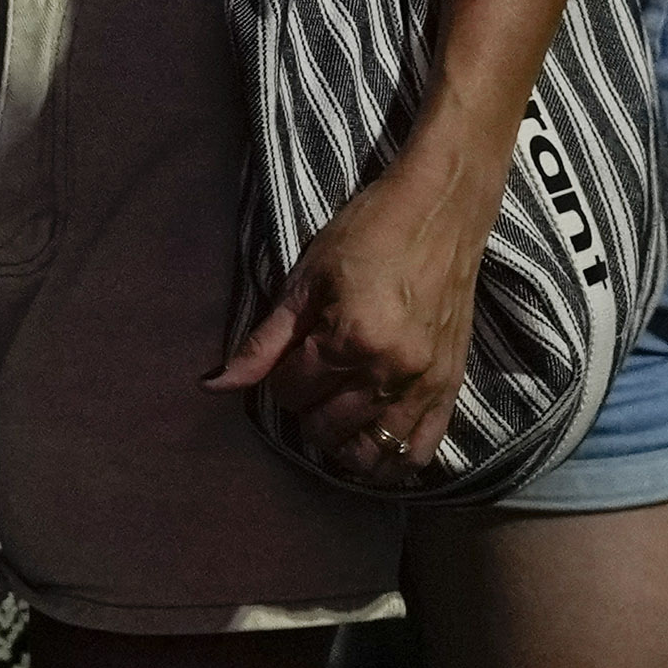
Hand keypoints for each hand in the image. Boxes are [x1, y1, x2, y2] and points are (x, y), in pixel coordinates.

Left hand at [210, 153, 484, 486]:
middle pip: (327, 426)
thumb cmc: (369, 232)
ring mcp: (428, 383)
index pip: (292, 391)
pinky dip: (393, 458)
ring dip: (344, 442)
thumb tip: (214, 385)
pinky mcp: (453, 386)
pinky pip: (422, 449)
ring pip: (373, 451)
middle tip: (311, 377)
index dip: (279, 378)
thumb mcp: (305, 280)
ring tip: (334, 416)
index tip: (289, 355)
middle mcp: (393, 370)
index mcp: (353, 338)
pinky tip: (371, 443)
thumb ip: (263, 341)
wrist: (442, 208)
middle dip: (307, 408)